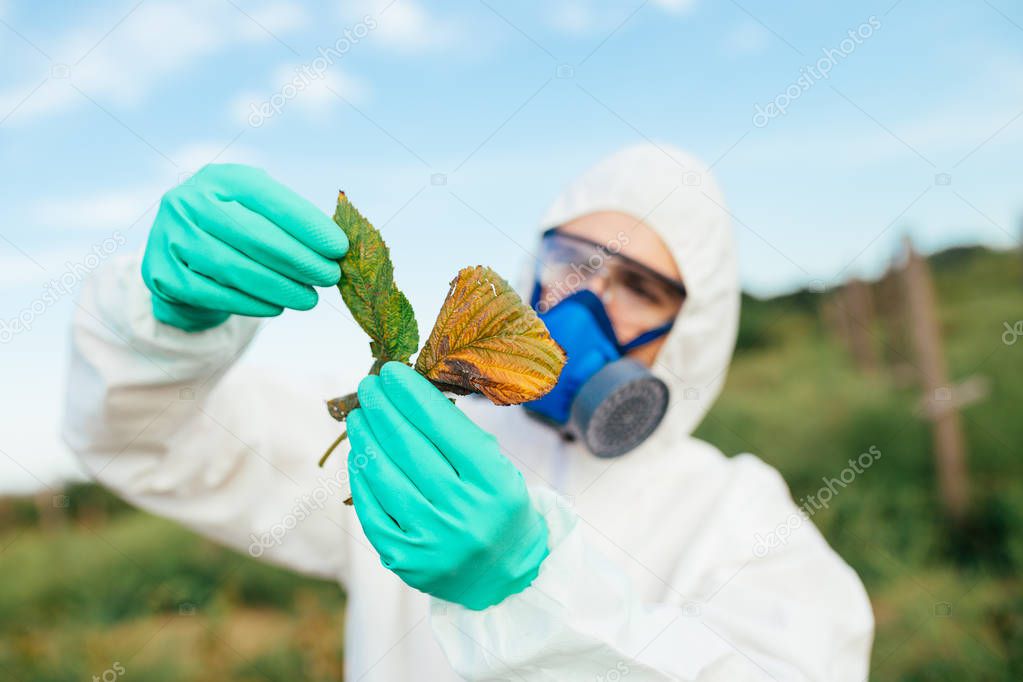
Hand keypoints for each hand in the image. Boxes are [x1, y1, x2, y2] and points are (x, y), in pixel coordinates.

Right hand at [141, 163, 347, 331]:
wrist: (179, 255)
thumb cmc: (235, 230)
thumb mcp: (258, 210)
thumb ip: (291, 221)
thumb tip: (337, 248)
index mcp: (220, 178)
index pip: (269, 199)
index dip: (307, 225)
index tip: (339, 248)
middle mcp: (189, 201)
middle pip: (253, 235)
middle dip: (299, 260)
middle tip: (329, 277)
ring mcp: (171, 237)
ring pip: (233, 267)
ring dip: (279, 286)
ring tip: (309, 299)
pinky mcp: (163, 274)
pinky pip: (214, 293)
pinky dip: (251, 303)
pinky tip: (277, 307)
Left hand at [347, 362, 548, 610]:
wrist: (503, 575)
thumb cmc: (496, 506)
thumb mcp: (497, 468)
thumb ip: (458, 437)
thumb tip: (407, 394)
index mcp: (495, 484)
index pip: (445, 428)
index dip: (413, 395)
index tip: (391, 372)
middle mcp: (465, 514)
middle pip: (410, 449)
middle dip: (383, 410)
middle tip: (368, 386)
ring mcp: (432, 541)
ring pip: (386, 476)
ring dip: (366, 439)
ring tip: (358, 416)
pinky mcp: (404, 560)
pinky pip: (372, 510)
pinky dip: (362, 477)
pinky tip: (359, 455)